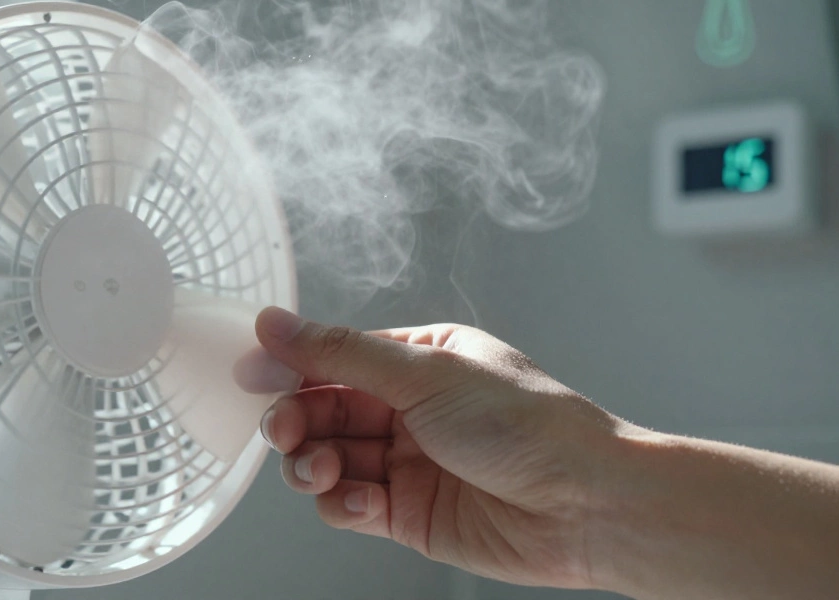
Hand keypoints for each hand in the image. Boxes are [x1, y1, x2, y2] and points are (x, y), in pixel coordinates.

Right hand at [253, 307, 625, 589]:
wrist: (588, 505)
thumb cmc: (528, 426)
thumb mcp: (425, 374)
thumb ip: (341, 354)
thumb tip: (274, 323)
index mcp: (417, 360)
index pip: (334, 358)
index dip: (290, 366)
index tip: (251, 374)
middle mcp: (408, 409)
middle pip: (322, 411)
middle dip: (295, 420)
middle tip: (283, 430)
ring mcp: (407, 463)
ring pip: (327, 460)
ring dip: (312, 465)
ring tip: (323, 470)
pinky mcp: (408, 515)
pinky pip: (350, 506)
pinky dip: (344, 504)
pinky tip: (363, 500)